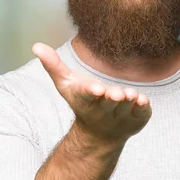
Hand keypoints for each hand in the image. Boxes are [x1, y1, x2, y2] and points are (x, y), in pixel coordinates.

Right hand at [32, 42, 151, 142]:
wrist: (101, 133)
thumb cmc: (83, 101)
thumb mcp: (67, 84)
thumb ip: (54, 66)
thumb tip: (36, 45)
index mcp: (86, 100)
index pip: (87, 95)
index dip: (91, 92)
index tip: (96, 89)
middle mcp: (104, 109)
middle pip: (108, 103)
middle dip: (112, 98)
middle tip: (116, 94)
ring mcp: (121, 115)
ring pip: (126, 107)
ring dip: (128, 101)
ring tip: (130, 95)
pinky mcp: (137, 118)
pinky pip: (141, 113)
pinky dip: (143, 108)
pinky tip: (143, 100)